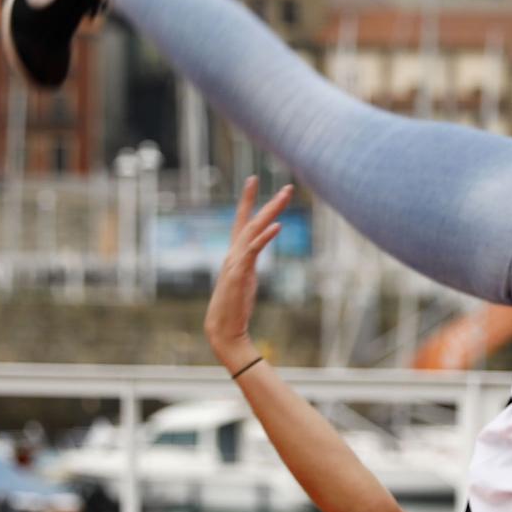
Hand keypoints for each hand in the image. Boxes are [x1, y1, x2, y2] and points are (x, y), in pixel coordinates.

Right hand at [204, 178, 292, 367]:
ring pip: (254, 230)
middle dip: (269, 203)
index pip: (242, 222)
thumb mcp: (243, 283)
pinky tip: (278, 226)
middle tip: (287, 187)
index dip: (248, 201)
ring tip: (285, 196)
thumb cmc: (233, 310)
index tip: (253, 180)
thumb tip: (252, 259)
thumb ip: (247, 268)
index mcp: (235, 255)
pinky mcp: (239, 273)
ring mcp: (235, 262)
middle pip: (252, 221)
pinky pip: (253, 250)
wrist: (223, 330)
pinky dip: (265, 237)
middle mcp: (233, 254)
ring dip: (271, 212)